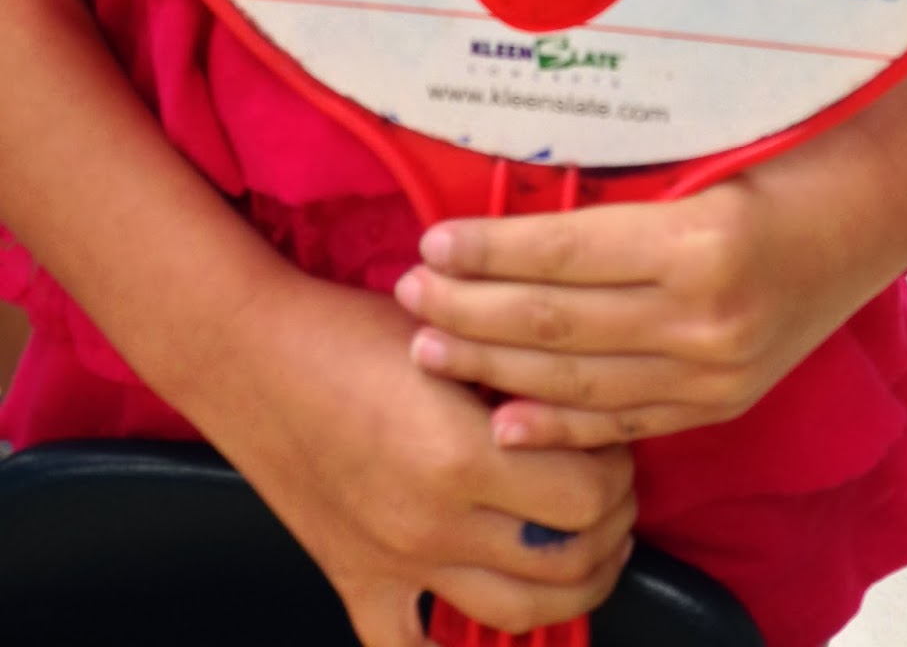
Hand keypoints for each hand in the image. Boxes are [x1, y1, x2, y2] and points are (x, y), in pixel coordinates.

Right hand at [186, 272, 636, 646]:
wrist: (250, 352)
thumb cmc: (350, 328)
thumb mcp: (452, 334)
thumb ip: (518, 377)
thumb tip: (589, 404)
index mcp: (461, 456)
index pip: (586, 494)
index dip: (616, 467)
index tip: (612, 442)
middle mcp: (433, 524)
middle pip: (567, 559)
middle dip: (609, 524)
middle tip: (610, 490)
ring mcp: (394, 562)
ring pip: (517, 614)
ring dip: (571, 587)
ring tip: (583, 547)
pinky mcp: (356, 579)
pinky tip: (484, 619)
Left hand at [396, 124, 906, 449]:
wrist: (874, 210)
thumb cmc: (787, 158)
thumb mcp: (702, 156)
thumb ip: (618, 190)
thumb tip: (515, 200)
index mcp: (698, 239)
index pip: (562, 255)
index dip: (488, 253)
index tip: (430, 244)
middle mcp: (706, 315)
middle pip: (556, 323)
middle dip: (469, 313)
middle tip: (407, 296)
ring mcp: (717, 369)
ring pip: (578, 380)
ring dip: (494, 367)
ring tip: (431, 347)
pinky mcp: (724, 399)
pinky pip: (626, 420)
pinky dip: (560, 425)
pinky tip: (505, 420)